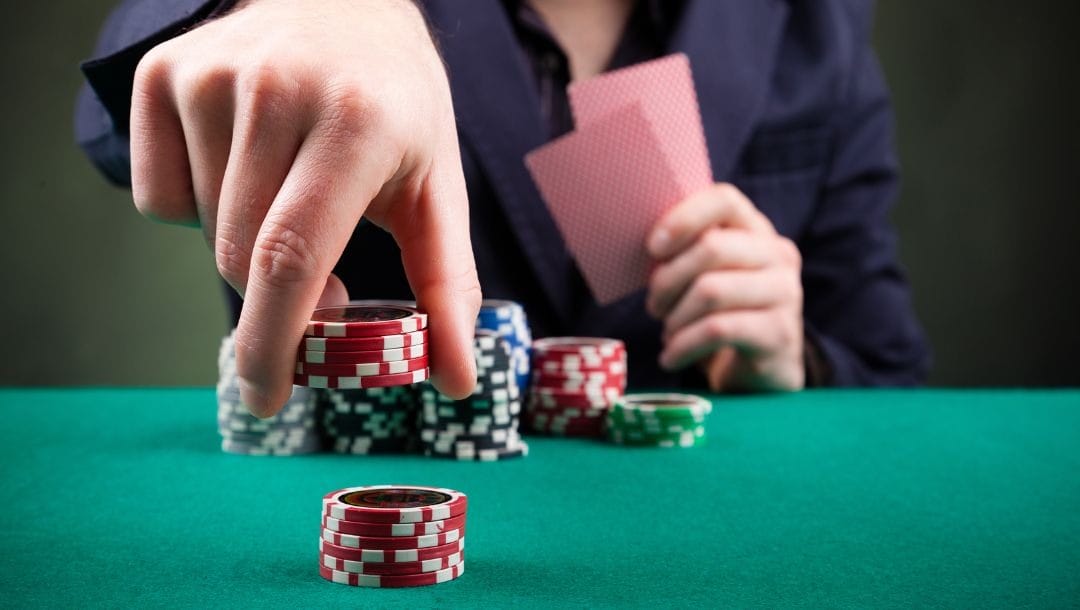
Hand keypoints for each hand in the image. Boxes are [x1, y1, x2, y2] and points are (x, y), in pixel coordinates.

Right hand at [130, 0, 479, 414]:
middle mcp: (276, 91)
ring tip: (291, 193)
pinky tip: (245, 167)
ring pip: (202, 231)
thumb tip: (455, 381)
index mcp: (356, 123)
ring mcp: (211, 77)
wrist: (345, 5)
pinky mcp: (162, 74)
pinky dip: (198, 209)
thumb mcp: (436, 187)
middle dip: (276, 299)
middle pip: (242, 258)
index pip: (293, 256)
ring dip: (245, 245)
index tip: (270, 397)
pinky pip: (159, 199)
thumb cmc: (397, 107)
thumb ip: (446, 285)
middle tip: (323, 282)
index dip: (275, 340)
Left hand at [645, 183, 803, 391]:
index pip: (724, 200)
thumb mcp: (707, 276)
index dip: (683, 218)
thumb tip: (649, 246)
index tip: (652, 248)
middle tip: (653, 306)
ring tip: (667, 334)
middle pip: (712, 247)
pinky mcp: (780, 332)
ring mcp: (784, 292)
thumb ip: (687, 252)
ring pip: (711, 291)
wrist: (761, 370)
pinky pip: (717, 330)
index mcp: (757, 230)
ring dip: (675, 317)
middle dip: (668, 279)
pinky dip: (683, 346)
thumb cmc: (722, 314)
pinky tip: (671, 357)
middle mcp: (778, 254)